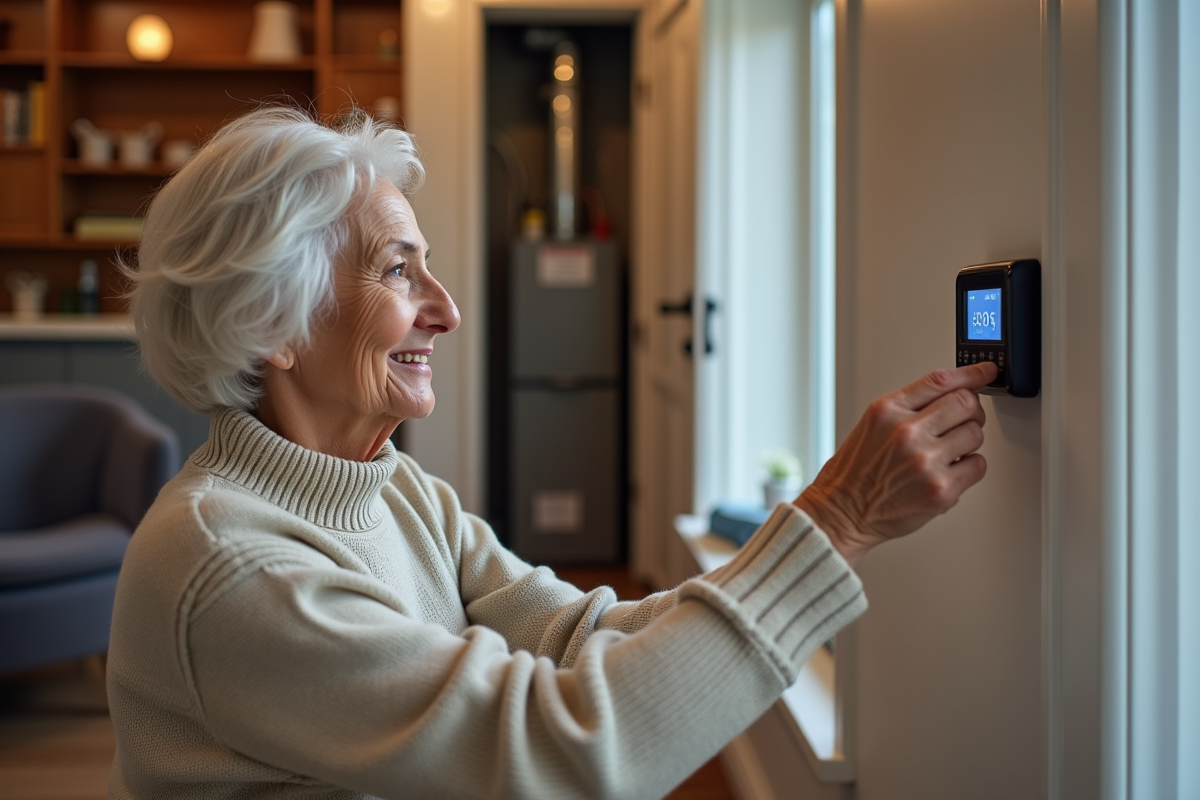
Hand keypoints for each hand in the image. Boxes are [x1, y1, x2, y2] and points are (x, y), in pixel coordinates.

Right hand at [794, 362, 996, 565]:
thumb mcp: (873, 424)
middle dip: (971, 410)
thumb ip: (909, 406)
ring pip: (976, 434)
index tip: (986, 371)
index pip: (940, 381)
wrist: (842, 512)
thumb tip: (952, 394)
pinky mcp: (941, 490)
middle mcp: (907, 432)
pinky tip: (947, 471)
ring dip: (968, 441)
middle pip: (966, 403)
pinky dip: (968, 467)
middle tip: (964, 420)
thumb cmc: (855, 471)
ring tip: (946, 451)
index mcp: (888, 411)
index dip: (971, 373)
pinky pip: (977, 466)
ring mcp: (926, 461)